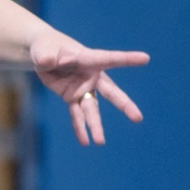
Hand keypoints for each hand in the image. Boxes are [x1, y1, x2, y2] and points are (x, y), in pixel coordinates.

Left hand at [28, 32, 148, 147]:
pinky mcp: (72, 97)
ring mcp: (82, 88)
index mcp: (88, 59)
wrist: (43, 53)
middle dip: (124, 105)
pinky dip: (79, 128)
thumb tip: (48, 62)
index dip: (127, 59)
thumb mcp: (45, 49)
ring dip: (95, 125)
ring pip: (93, 109)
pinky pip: (77, 115)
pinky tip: (85, 142)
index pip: (110, 59)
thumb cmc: (47, 47)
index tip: (145, 58)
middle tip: (138, 118)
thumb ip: (48, 56)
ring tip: (100, 142)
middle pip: (111, 92)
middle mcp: (90, 76)